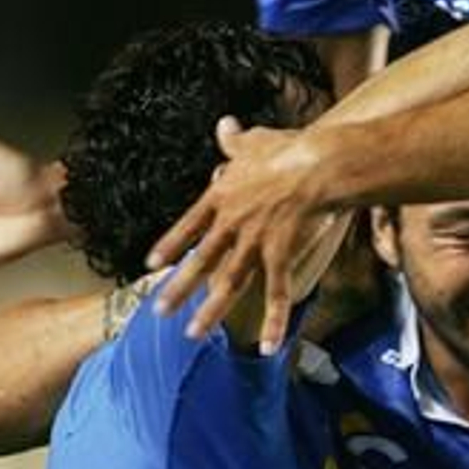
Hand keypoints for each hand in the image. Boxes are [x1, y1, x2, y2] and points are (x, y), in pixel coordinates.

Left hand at [147, 118, 329, 352]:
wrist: (316, 165)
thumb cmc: (288, 150)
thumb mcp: (255, 141)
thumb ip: (235, 139)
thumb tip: (224, 123)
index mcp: (221, 197)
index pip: (188, 225)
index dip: (170, 245)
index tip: (152, 262)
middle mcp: (231, 224)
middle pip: (200, 261)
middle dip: (178, 288)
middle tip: (159, 311)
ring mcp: (254, 243)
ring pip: (228, 283)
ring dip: (210, 311)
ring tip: (193, 333)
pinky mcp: (280, 255)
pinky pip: (275, 294)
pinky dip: (273, 321)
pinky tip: (268, 345)